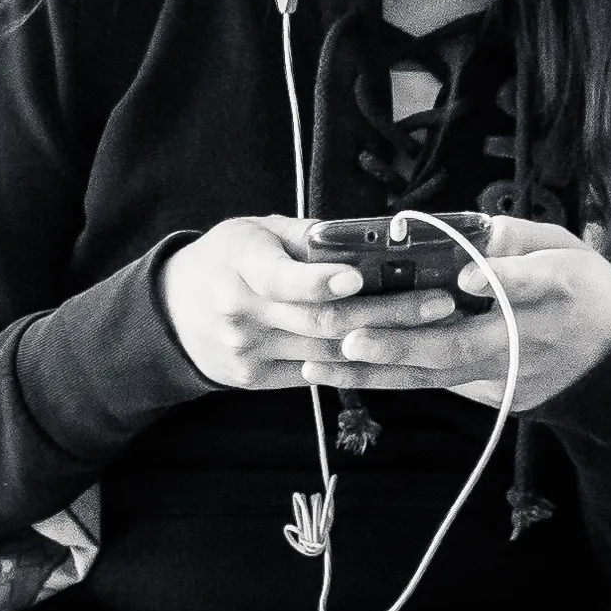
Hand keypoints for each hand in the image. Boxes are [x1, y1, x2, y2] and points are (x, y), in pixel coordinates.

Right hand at [160, 216, 429, 390]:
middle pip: (322, 319)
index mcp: (239, 264)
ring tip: (435, 327)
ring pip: (328, 351)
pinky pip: (317, 372)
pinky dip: (359, 361)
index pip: (280, 277)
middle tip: (440, 301)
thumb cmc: (226, 258)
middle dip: (388, 312)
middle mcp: (240, 313)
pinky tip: (399, 351)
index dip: (320, 280)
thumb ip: (311, 236)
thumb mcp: (257, 231)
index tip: (359, 278)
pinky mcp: (255, 379)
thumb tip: (376, 235)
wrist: (171, 311)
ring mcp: (247, 352)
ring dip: (387, 341)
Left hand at [302, 215, 610, 412]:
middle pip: (465, 344)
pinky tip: (343, 373)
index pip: (531, 283)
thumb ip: (517, 241)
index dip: (500, 279)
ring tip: (324, 366)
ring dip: (379, 372)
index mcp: (559, 289)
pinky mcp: (498, 397)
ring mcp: (512, 376)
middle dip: (404, 344)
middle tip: (353, 340)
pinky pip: (439, 383)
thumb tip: (466, 236)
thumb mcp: (564, 248)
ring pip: (440, 374)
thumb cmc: (584, 286)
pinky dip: (392, 378)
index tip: (469, 276)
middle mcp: (532, 339)